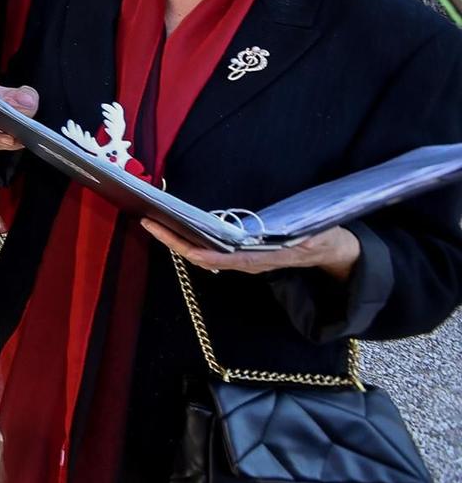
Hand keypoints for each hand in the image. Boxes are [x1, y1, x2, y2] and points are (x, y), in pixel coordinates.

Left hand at [143, 220, 362, 280]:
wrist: (334, 253)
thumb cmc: (325, 240)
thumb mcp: (316, 237)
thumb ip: (301, 238)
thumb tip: (286, 235)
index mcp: (259, 259)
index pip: (218, 258)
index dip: (192, 249)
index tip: (170, 237)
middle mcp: (245, 262)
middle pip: (201, 256)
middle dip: (173, 241)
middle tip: (147, 221)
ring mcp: (242, 259)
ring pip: (203, 254)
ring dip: (178, 240)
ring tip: (156, 220)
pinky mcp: (242, 253)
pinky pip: (211, 249)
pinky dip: (192, 238)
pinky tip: (179, 226)